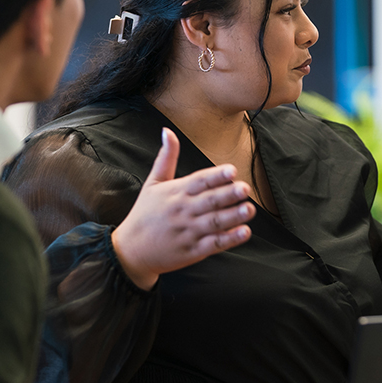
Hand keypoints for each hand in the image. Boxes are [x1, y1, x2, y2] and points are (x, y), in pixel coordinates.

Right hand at [111, 129, 253, 289]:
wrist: (131, 250)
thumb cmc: (144, 214)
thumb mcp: (152, 183)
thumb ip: (166, 158)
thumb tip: (167, 131)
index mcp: (175, 192)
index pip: (199, 181)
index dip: (216, 176)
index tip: (232, 170)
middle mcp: (183, 211)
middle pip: (209, 201)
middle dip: (228, 195)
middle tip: (245, 188)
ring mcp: (188, 232)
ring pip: (214, 222)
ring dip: (233, 216)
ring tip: (249, 209)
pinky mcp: (193, 251)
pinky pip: (214, 244)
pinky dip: (230, 239)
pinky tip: (244, 232)